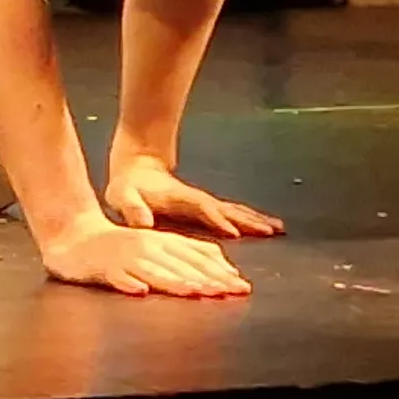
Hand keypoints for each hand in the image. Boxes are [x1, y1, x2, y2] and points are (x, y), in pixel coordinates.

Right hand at [38, 217, 250, 298]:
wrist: (72, 234)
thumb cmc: (117, 246)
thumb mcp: (154, 245)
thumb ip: (182, 254)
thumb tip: (218, 267)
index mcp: (161, 241)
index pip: (196, 255)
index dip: (219, 271)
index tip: (240, 287)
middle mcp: (146, 247)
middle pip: (180, 264)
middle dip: (206, 279)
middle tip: (228, 292)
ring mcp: (124, 257)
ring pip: (152, 270)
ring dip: (173, 281)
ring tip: (193, 291)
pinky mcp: (102, 267)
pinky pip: (116, 277)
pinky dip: (128, 283)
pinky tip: (140, 291)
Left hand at [105, 155, 284, 242]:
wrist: (138, 167)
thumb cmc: (128, 187)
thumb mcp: (122, 196)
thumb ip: (132, 208)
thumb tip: (143, 224)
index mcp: (179, 198)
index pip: (201, 208)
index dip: (216, 219)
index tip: (234, 231)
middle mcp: (196, 199)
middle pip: (225, 209)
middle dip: (246, 220)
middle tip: (268, 231)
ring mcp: (203, 202)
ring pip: (234, 210)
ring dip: (254, 220)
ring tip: (276, 229)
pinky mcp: (207, 207)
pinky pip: (232, 214)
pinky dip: (249, 220)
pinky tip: (266, 227)